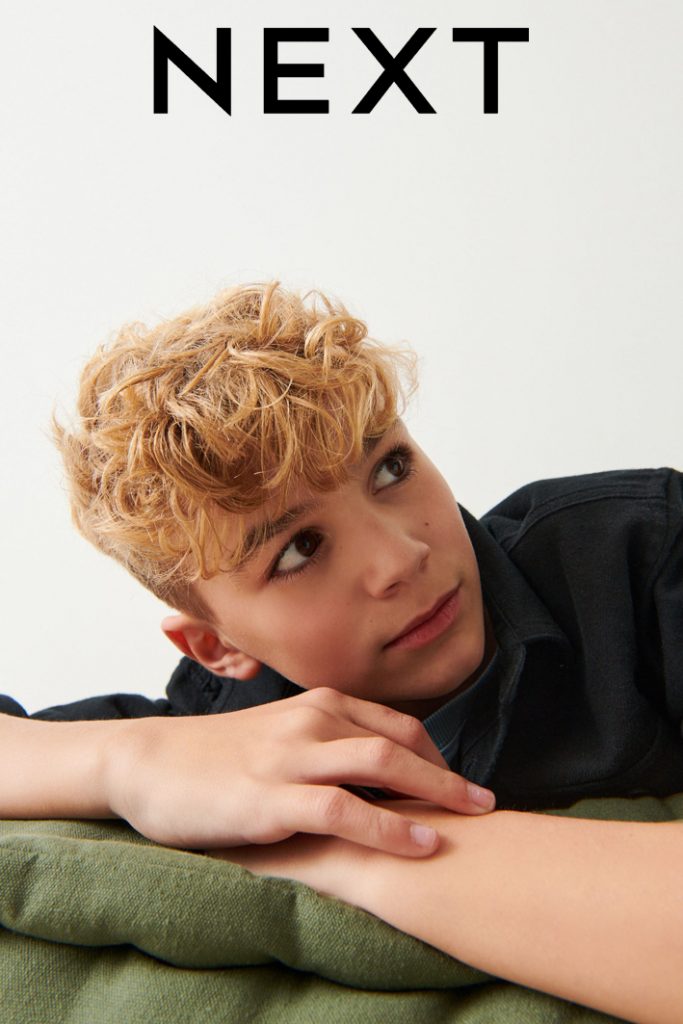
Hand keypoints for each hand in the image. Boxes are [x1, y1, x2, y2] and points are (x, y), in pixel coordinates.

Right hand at [105, 687, 494, 854]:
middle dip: (449, 773)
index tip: (459, 783)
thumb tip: (376, 774)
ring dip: (434, 792)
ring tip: (473, 819)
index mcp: (316, 704)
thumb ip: (325, 745)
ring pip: (378, 764)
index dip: (435, 754)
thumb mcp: (278, 737)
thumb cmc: (216, 756)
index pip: (395, 724)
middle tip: (487, 802)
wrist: (149, 763)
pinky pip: (342, 810)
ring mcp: (290, 757)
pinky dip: (389, 826)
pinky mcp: (270, 798)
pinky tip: (420, 844)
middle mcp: (310, 721)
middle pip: (398, 741)